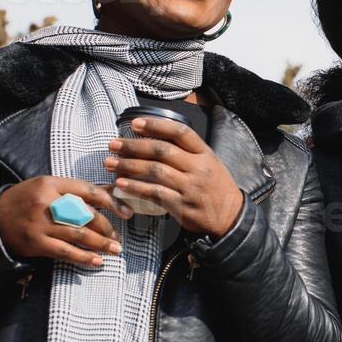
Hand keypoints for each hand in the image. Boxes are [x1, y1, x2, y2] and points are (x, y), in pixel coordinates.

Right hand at [0, 177, 126, 266]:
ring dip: (101, 244)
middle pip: (86, 214)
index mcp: (51, 183)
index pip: (88, 191)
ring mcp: (41, 223)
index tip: (127, 212)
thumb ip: (77, 190)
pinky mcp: (36, 242)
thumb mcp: (49, 187)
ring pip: (79, 234)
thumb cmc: (28, 200)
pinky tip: (97, 261)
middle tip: (117, 236)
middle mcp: (46, 202)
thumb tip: (111, 191)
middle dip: (106, 227)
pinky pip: (65, 251)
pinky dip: (83, 257)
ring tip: (115, 249)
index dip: (111, 202)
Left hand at [104, 116, 243, 238]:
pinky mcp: (182, 206)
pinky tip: (121, 185)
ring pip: (155, 171)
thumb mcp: (210, 163)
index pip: (180, 133)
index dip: (156, 125)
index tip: (135, 123)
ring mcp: (190, 187)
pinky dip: (135, 188)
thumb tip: (155, 140)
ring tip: (111, 163)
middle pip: (162, 151)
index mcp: (205, 154)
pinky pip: (155, 194)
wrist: (231, 217)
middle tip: (113, 144)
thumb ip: (188, 152)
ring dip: (129, 166)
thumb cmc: (216, 188)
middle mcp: (198, 168)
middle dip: (133, 146)